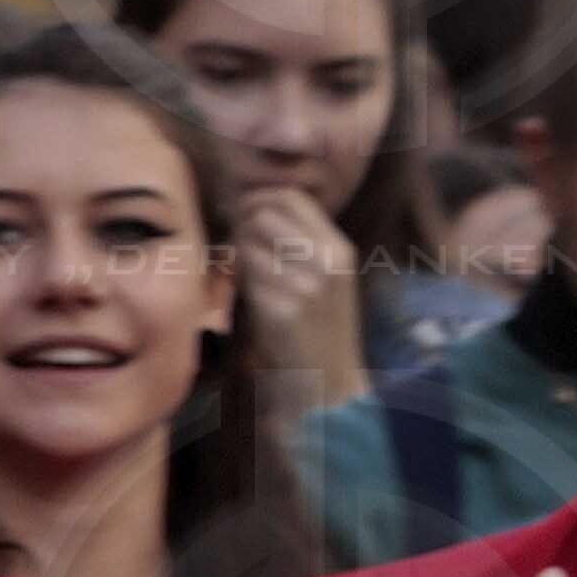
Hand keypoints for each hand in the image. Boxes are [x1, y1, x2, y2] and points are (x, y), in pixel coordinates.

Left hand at [233, 186, 365, 396]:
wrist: (330, 378)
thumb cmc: (323, 325)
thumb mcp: (327, 277)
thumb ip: (303, 242)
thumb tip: (255, 209)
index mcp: (339, 249)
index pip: (291, 198)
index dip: (259, 197)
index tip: (244, 211)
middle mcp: (325, 262)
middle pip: (264, 215)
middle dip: (241, 224)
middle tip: (237, 241)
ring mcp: (304, 287)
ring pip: (248, 245)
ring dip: (238, 254)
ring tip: (247, 272)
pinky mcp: (281, 310)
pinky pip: (245, 279)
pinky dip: (240, 282)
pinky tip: (251, 294)